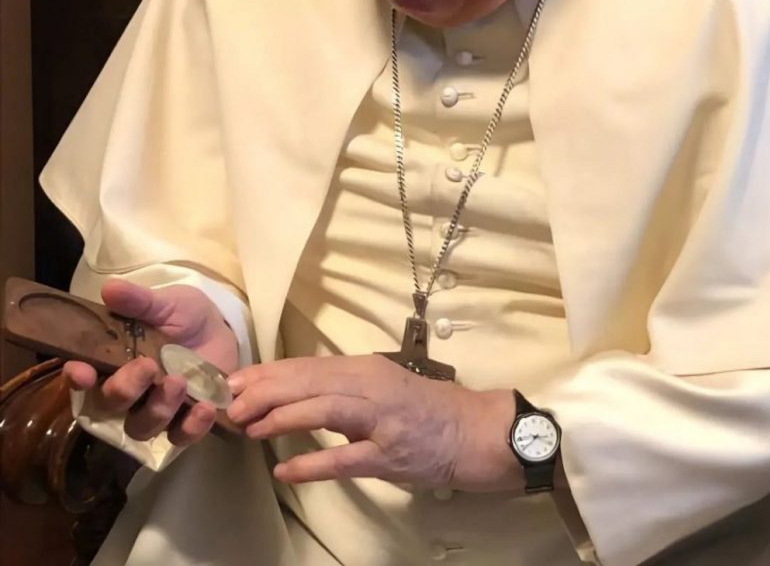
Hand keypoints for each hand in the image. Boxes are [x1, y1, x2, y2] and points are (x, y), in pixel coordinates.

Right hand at [63, 280, 238, 446]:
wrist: (222, 329)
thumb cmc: (184, 316)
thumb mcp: (166, 303)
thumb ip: (140, 301)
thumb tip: (110, 288)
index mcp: (113, 361)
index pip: (83, 378)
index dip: (78, 379)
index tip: (82, 371)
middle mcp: (127, 392)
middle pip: (110, 406)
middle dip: (124, 390)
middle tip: (147, 367)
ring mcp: (155, 410)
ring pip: (142, 427)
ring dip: (157, 409)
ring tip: (178, 382)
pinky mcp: (184, 421)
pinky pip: (180, 437)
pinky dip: (191, 427)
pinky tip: (204, 409)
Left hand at [227, 355, 518, 489]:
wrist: (472, 431)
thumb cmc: (422, 410)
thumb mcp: (379, 388)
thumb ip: (340, 390)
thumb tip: (289, 394)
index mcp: (365, 369)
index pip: (308, 367)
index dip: (268, 373)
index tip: (233, 381)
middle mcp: (371, 386)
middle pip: (311, 382)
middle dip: (266, 391)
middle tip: (229, 402)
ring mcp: (382, 419)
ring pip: (325, 410)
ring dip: (283, 416)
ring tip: (249, 426)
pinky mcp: (390, 454)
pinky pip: (345, 459)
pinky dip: (313, 463)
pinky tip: (285, 471)